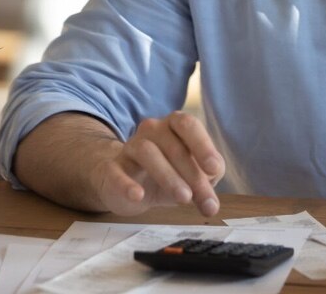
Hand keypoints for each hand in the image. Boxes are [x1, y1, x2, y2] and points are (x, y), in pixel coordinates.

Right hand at [90, 110, 225, 216]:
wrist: (128, 186)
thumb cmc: (168, 174)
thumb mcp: (192, 174)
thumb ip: (207, 177)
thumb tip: (213, 184)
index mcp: (174, 125)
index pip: (188, 125)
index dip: (203, 145)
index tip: (214, 168)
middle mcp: (152, 130)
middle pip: (173, 145)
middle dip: (192, 173)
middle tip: (205, 199)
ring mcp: (130, 147)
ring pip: (147, 152)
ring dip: (168, 176)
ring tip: (184, 198)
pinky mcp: (111, 169)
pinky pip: (116, 172)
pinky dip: (127, 184)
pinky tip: (138, 195)